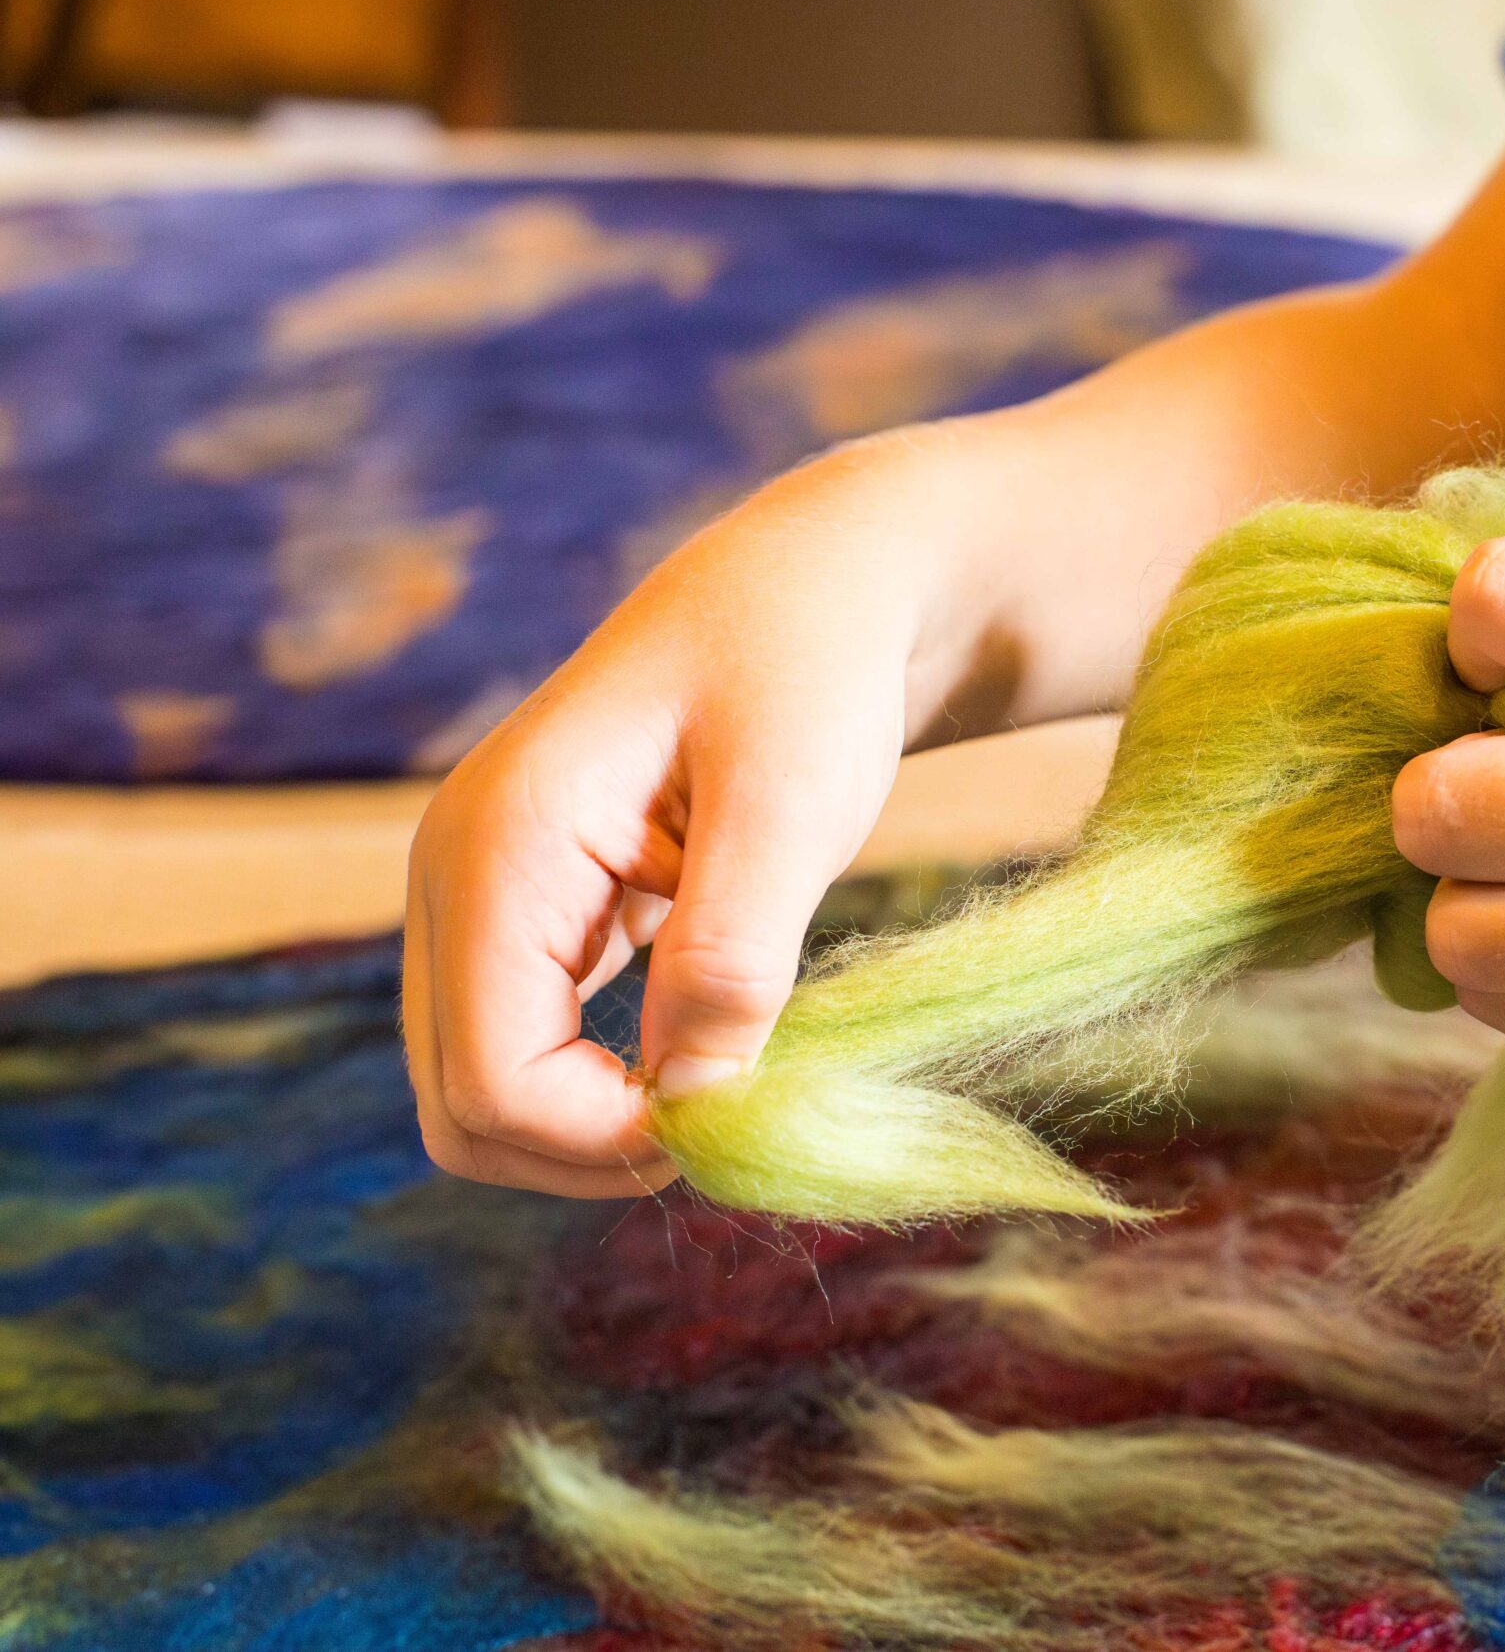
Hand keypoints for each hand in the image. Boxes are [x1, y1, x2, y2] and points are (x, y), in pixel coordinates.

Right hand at [403, 449, 950, 1195]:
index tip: (737, 1116)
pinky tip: (706, 1042)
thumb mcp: (793, 805)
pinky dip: (604, 1083)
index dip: (607, 1139)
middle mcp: (456, 875)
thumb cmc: (811, 668)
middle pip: (464, 1109)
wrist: (819, 583)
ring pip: (481, 1093)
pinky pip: (525, 1046)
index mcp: (500, 844)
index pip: (492, 1079)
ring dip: (595, 1126)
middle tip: (733, 1116)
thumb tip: (693, 1101)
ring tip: (727, 1077)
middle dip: (590, 1151)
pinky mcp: (529, 911)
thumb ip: (733, 953)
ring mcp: (481, 895)